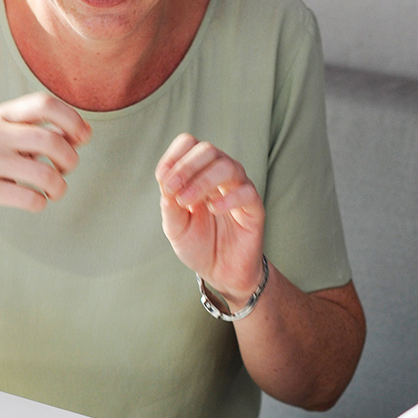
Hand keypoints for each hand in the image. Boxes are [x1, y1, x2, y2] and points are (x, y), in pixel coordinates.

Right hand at [0, 92, 89, 223]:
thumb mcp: (7, 138)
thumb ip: (40, 133)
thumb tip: (82, 133)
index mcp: (2, 116)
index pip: (45, 103)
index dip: (72, 119)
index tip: (83, 138)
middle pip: (51, 141)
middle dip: (70, 160)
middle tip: (66, 170)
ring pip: (45, 174)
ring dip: (59, 187)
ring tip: (54, 191)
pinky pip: (29, 198)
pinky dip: (40, 203)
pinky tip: (35, 201)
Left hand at [156, 134, 265, 303]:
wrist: (220, 272)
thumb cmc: (197, 245)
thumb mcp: (174, 227)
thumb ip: (169, 204)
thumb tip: (166, 181)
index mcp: (198, 173)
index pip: (189, 144)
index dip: (174, 157)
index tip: (163, 180)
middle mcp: (219, 176)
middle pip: (208, 150)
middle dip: (186, 167)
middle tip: (172, 190)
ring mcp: (238, 189)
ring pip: (227, 166)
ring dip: (202, 181)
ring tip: (187, 201)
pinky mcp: (254, 207)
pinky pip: (246, 192)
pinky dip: (228, 198)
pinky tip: (213, 209)